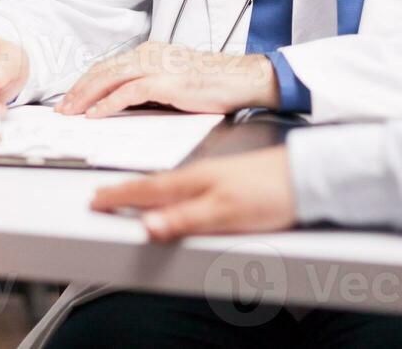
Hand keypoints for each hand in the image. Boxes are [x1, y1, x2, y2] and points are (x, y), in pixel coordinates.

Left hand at [56, 41, 279, 117]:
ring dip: (86, 97)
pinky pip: (129, 92)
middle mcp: (149, 54)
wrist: (243, 79)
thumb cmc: (212, 83)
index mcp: (150, 52)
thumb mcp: (174, 80)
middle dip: (78, 90)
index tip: (70, 99)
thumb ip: (149, 86)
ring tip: (71, 113)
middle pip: (103, 70)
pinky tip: (97, 114)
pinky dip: (109, 103)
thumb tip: (122, 104)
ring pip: (110, 78)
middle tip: (61, 109)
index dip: (86, 83)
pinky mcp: (167, 82)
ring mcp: (158, 66)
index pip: (108, 66)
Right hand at [90, 146, 296, 241]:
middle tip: (102, 196)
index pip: (146, 190)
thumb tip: (148, 227)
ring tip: (129, 193)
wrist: (305, 178)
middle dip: (124, 190)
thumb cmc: (269, 192)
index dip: (119, 196)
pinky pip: (183, 181)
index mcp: (192, 181)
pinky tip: (172, 189)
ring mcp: (212, 174)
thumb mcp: (223, 214)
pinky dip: (166, 186)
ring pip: (167, 182)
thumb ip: (183, 220)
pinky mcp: (225, 178)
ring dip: (144, 187)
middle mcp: (198, 174)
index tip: (97, 200)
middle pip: (152, 184)